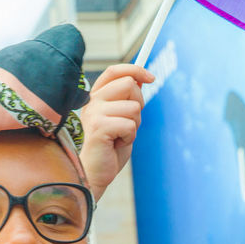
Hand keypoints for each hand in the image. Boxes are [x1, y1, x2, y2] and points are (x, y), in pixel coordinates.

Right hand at [79, 64, 152, 200]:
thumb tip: (141, 79)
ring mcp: (94, 113)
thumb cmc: (109, 149)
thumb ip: (128, 100)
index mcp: (96, 97)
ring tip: (120, 137)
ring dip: (134, 125)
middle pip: (129, 84)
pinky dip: (130, 137)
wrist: (95, 173)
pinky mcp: (98, 127)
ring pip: (133, 107)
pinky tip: (117, 144)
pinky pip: (130, 125)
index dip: (135, 70)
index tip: (151, 78)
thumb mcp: (121, 119)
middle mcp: (93, 102)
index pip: (115, 71)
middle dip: (139, 104)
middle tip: (129, 123)